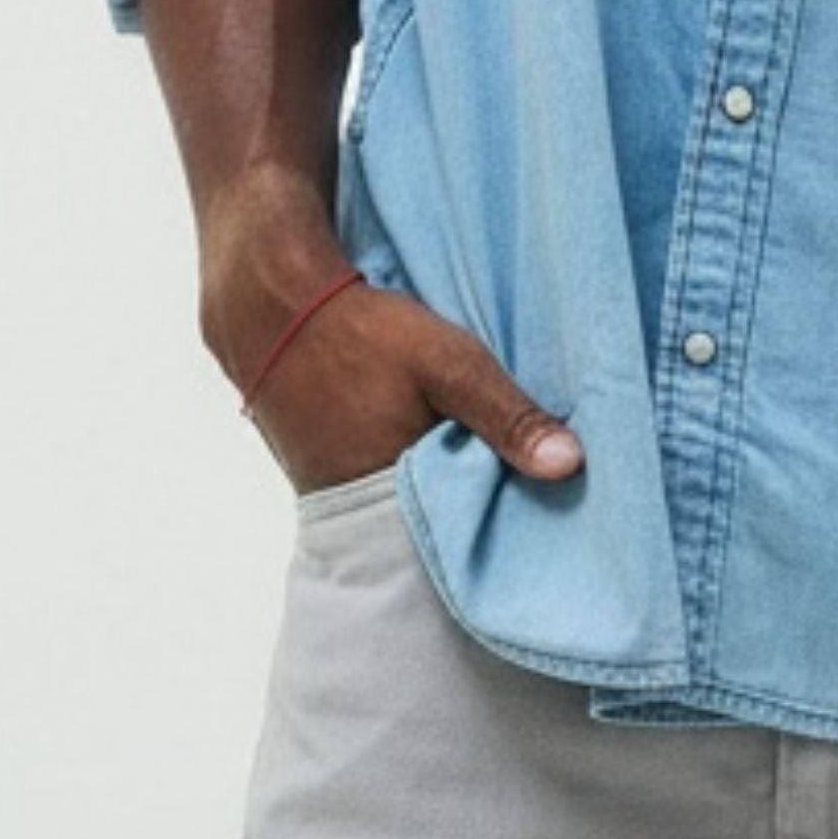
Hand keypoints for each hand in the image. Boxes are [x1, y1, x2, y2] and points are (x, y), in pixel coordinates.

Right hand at [204, 187, 585, 497]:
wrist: (268, 302)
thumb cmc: (360, 331)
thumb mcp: (448, 363)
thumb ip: (506, 415)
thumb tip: (570, 466)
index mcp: (389, 499)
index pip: (461, 536)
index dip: (501, 523)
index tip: (545, 514)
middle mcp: (356, 507)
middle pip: (434, 521)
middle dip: (474, 507)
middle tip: (527, 488)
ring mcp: (331, 489)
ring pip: (406, 498)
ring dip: (440, 482)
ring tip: (486, 462)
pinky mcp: (321, 463)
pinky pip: (380, 476)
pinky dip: (408, 463)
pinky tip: (434, 439)